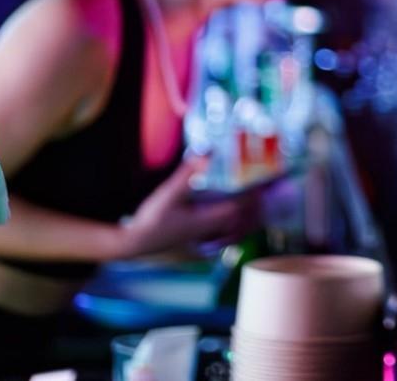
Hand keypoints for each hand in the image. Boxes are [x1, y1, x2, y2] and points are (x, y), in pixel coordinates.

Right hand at [118, 158, 261, 258]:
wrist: (134, 243)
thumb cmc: (151, 220)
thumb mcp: (168, 194)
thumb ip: (186, 175)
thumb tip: (205, 154)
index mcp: (208, 219)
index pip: (239, 205)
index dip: (252, 192)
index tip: (262, 177)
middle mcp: (210, 229)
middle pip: (241, 217)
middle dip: (253, 202)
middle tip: (262, 184)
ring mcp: (203, 234)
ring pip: (233, 224)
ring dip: (243, 211)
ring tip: (251, 196)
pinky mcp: (196, 235)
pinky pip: (222, 228)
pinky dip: (231, 218)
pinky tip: (226, 208)